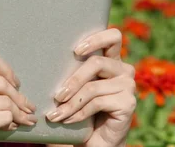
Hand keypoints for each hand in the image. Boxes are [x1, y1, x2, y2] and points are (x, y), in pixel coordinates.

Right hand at [0, 51, 37, 146]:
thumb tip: (14, 81)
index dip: (6, 69)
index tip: (13, 82)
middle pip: (0, 82)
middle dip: (18, 95)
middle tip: (25, 105)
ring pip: (5, 101)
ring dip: (19, 111)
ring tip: (23, 117)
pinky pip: (6, 116)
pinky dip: (13, 121)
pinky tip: (11, 125)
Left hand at [45, 28, 136, 146]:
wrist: (96, 140)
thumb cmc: (82, 109)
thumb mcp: (77, 86)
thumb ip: (72, 69)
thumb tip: (45, 52)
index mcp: (112, 60)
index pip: (113, 36)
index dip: (96, 39)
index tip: (76, 50)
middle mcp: (124, 70)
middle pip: (97, 62)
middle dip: (73, 80)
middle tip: (57, 96)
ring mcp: (128, 86)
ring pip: (92, 87)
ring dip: (70, 103)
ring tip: (55, 114)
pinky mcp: (128, 103)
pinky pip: (97, 102)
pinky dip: (77, 113)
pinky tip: (67, 120)